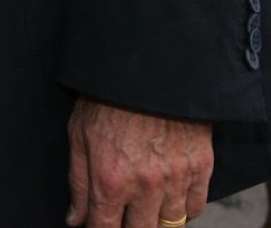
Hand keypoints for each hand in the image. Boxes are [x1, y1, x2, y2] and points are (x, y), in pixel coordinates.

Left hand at [67, 97, 211, 227]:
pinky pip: (195, 207)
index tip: (100, 225)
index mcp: (110, 179)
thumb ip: (77, 182)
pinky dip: (184, 206)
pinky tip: (171, 193)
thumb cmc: (106, 95)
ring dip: (157, 217)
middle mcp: (145, 186)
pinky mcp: (200, 166)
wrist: (146, 64)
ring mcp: (175, 178)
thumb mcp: (79, 133)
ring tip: (147, 201)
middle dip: (130, 226)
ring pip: (170, 224)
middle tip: (125, 211)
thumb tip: (75, 219)